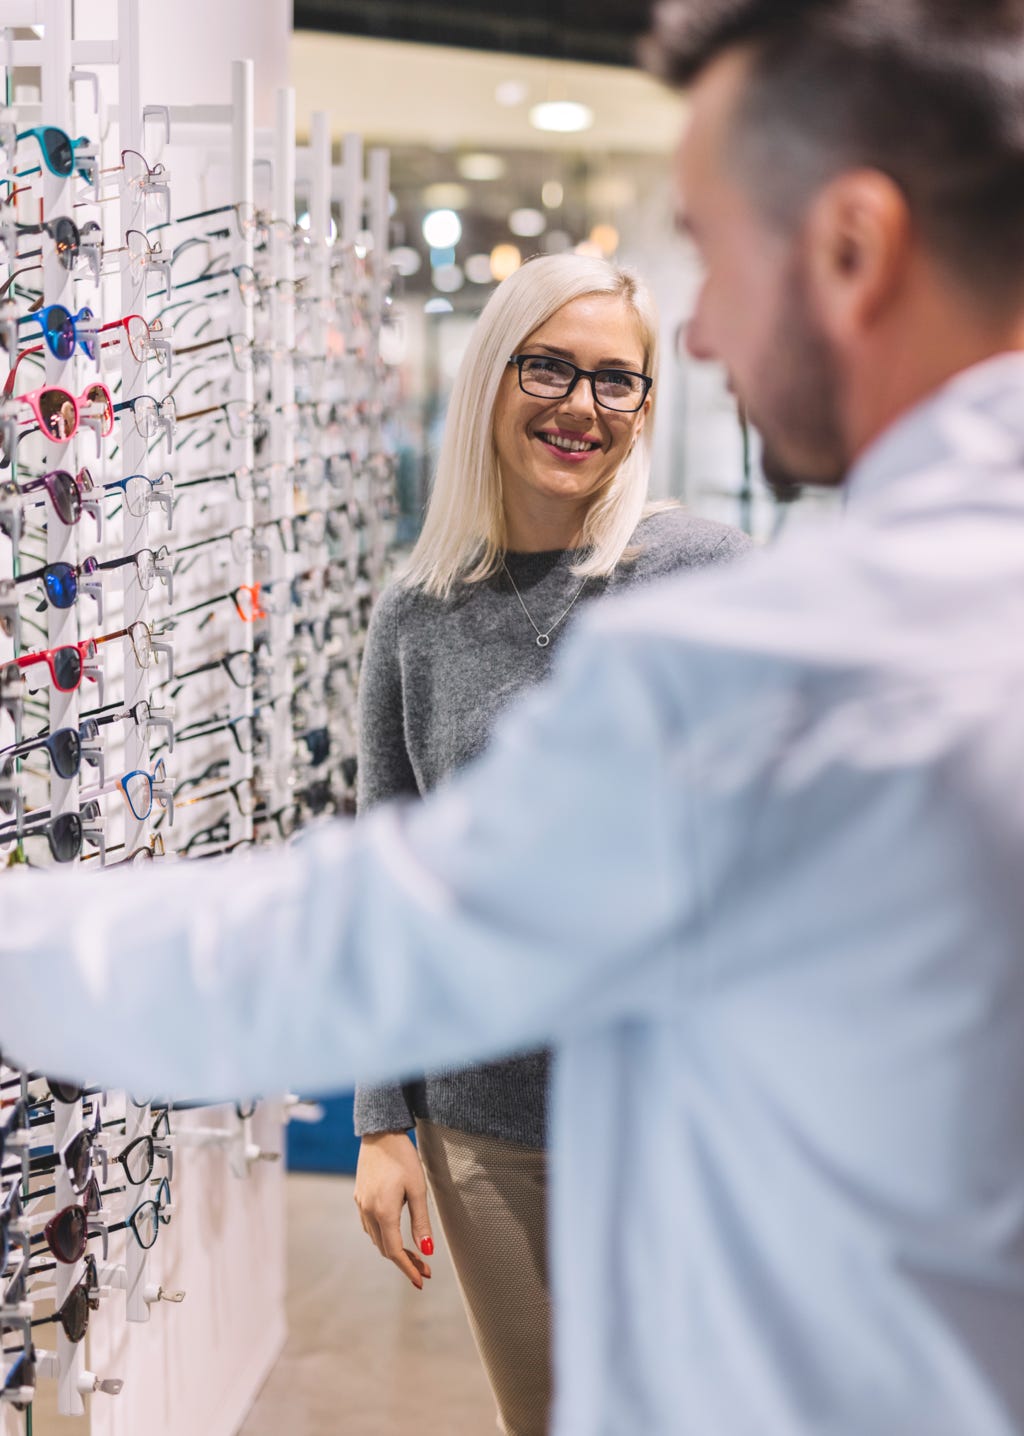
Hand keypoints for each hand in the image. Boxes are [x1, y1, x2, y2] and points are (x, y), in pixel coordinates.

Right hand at [354, 1131, 433, 1289]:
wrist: (381, 1132)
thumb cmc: (403, 1158)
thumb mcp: (417, 1189)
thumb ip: (421, 1222)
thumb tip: (427, 1251)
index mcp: (383, 1212)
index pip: (394, 1251)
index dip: (408, 1268)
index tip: (421, 1281)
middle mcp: (368, 1211)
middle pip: (384, 1248)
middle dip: (404, 1262)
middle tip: (424, 1269)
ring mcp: (361, 1204)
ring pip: (376, 1238)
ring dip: (393, 1250)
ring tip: (414, 1254)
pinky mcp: (359, 1196)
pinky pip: (370, 1225)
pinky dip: (383, 1236)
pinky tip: (395, 1233)